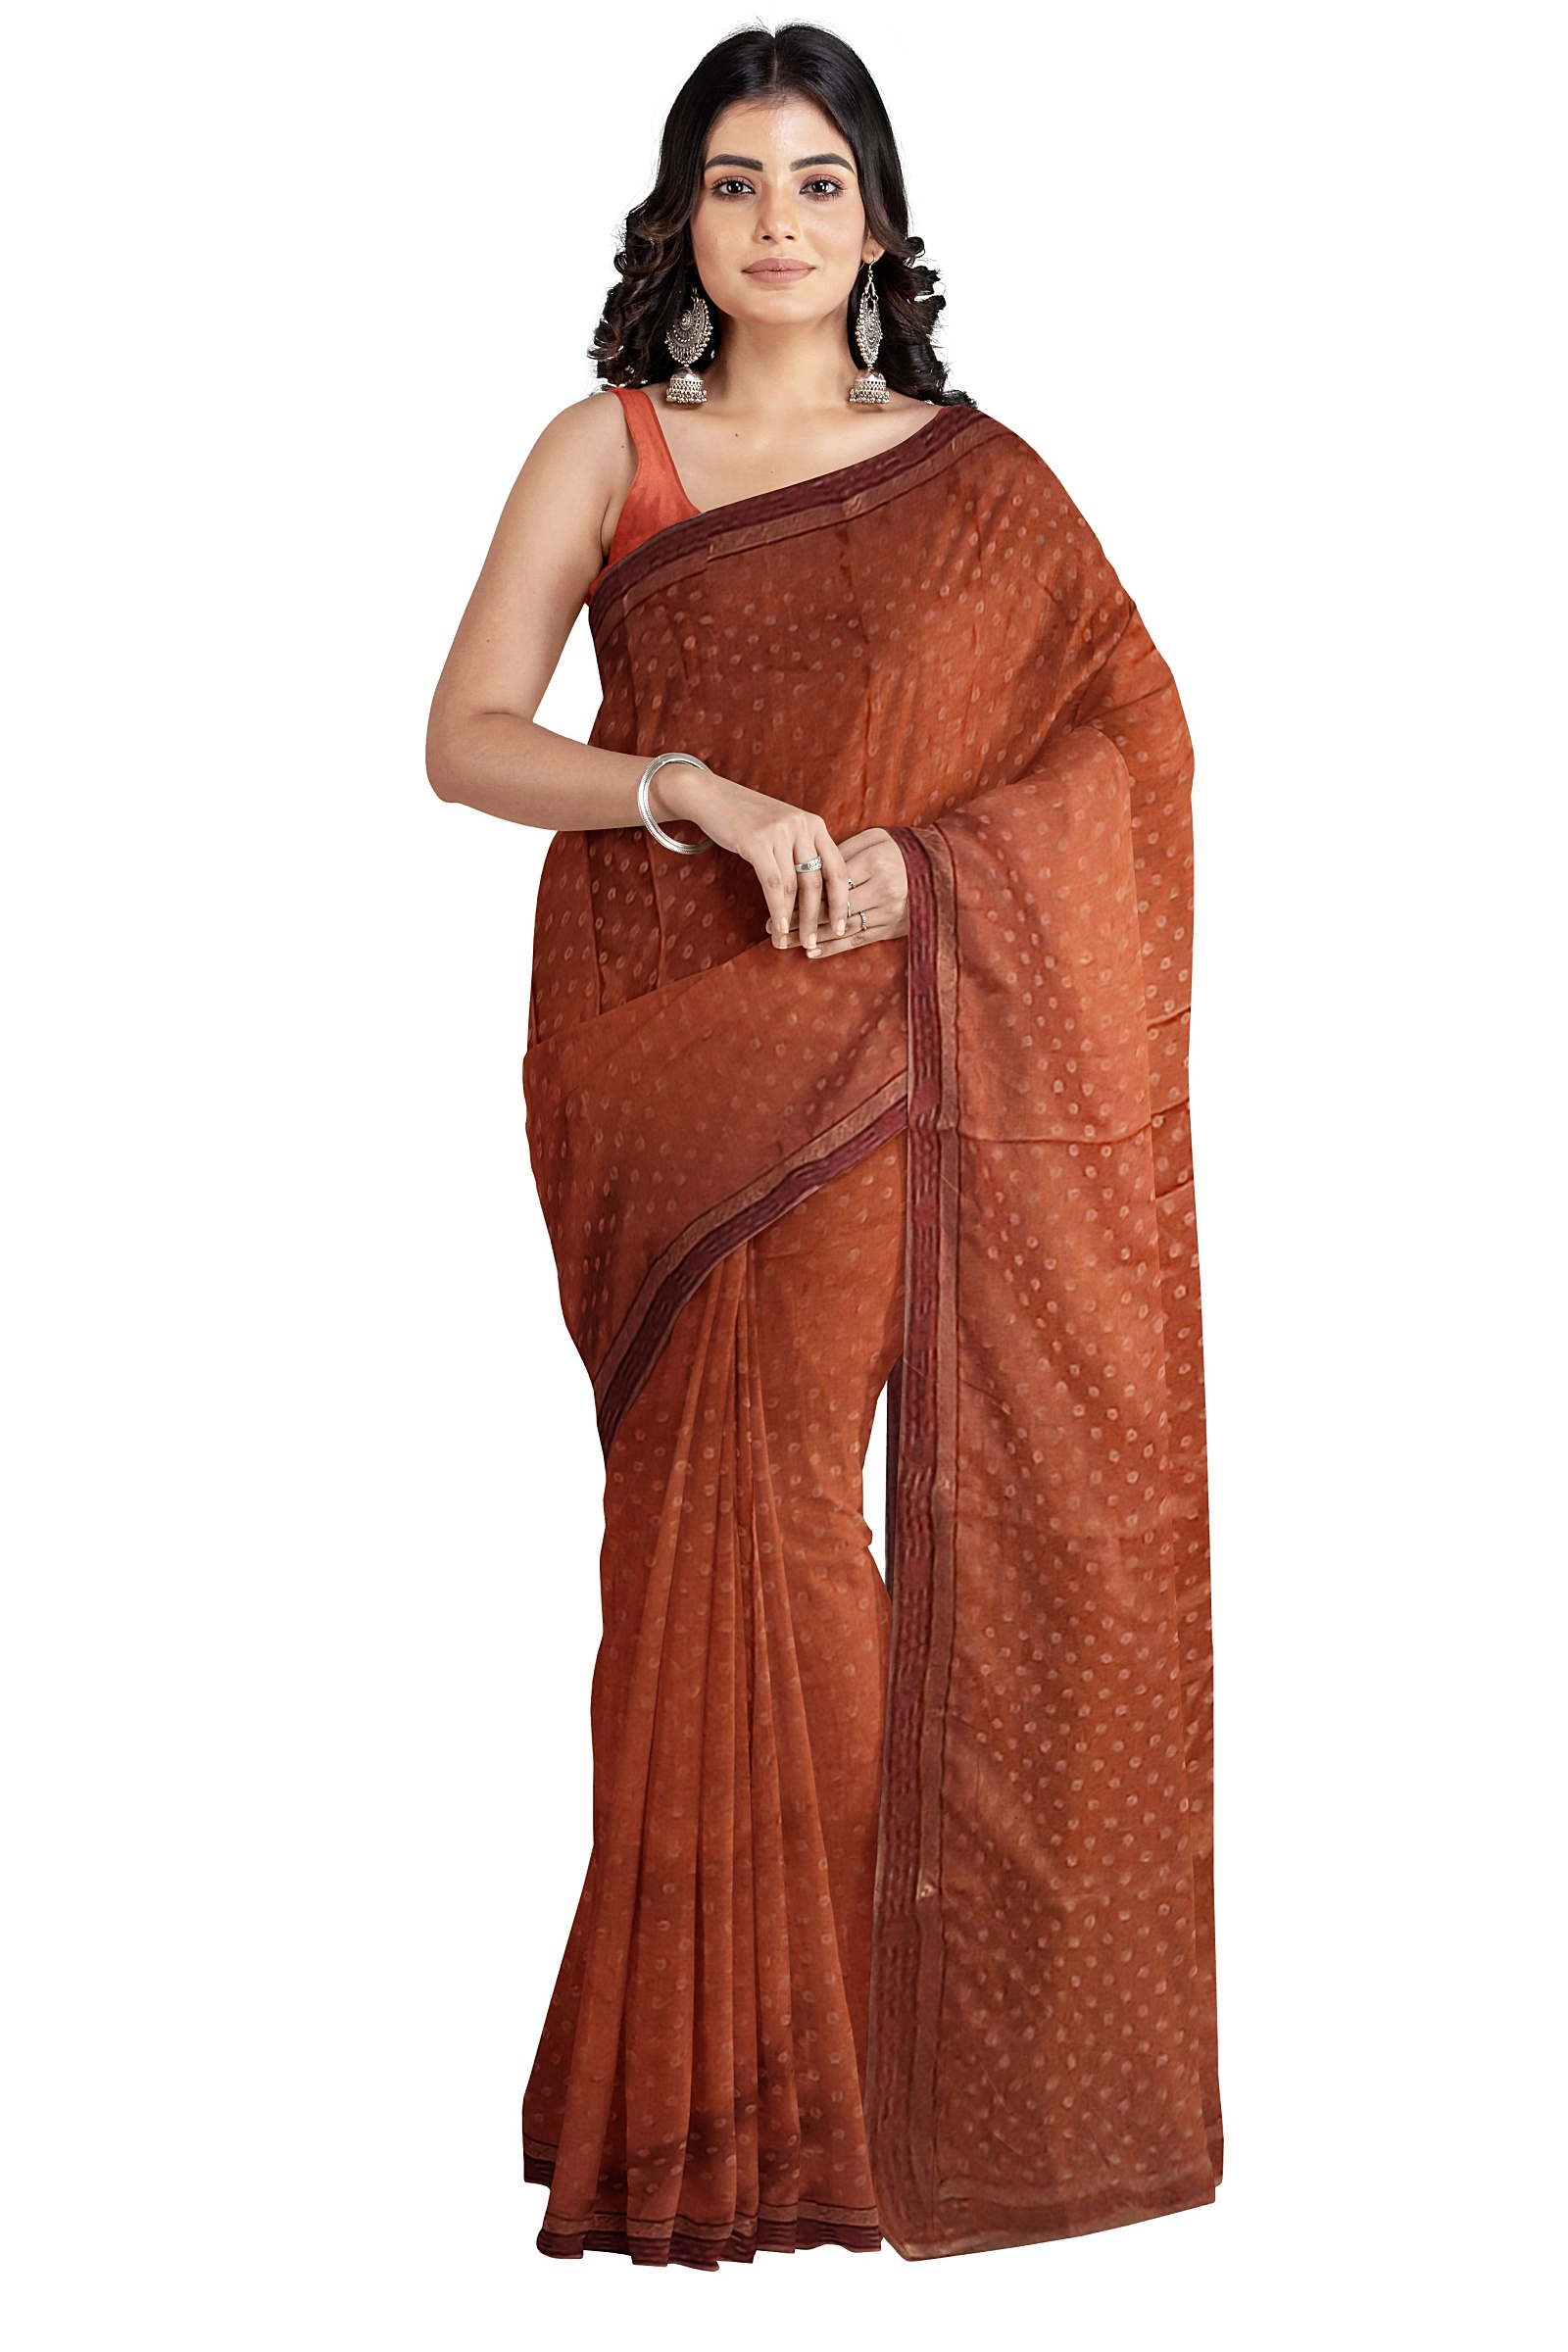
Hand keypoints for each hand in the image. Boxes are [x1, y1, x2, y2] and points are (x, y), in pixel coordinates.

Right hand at [651, 764, 850, 951]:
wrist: (711, 796)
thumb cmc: (747, 819)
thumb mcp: (784, 830)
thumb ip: (801, 854)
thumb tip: (814, 898)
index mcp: (815, 824)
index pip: (838, 869)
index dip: (841, 901)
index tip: (842, 926)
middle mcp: (803, 825)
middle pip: (817, 881)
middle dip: (818, 918)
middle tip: (814, 944)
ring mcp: (781, 832)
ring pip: (795, 886)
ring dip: (795, 920)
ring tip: (789, 942)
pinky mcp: (757, 841)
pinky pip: (773, 884)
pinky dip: (778, 909)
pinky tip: (778, 927)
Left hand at [777, 827, 907, 956]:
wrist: (941, 870)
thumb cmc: (901, 849)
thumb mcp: (876, 838)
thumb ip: (845, 850)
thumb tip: (813, 865)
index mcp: (876, 863)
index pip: (831, 881)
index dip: (803, 891)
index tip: (778, 896)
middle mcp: (883, 890)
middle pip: (832, 908)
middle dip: (800, 918)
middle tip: (772, 925)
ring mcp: (888, 913)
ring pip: (841, 929)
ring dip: (810, 937)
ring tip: (783, 941)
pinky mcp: (891, 929)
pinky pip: (858, 941)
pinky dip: (833, 948)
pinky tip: (811, 951)